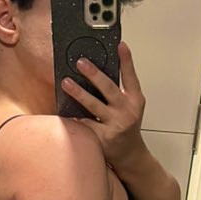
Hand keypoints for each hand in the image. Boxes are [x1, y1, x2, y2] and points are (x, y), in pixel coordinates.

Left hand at [61, 41, 146, 174]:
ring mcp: (115, 125)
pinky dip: (75, 116)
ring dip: (79, 93)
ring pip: (94, 106)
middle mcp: (126, 111)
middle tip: (81, 63)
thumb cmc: (127, 125)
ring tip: (66, 83)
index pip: (131, 77)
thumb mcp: (131, 105)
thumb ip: (119, 89)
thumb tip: (97, 70)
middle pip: (109, 89)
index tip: (120, 45)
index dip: (126, 60)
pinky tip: (65, 109)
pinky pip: (85, 124)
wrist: (130, 154)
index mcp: (135, 100)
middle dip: (94, 74)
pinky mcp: (103, 138)